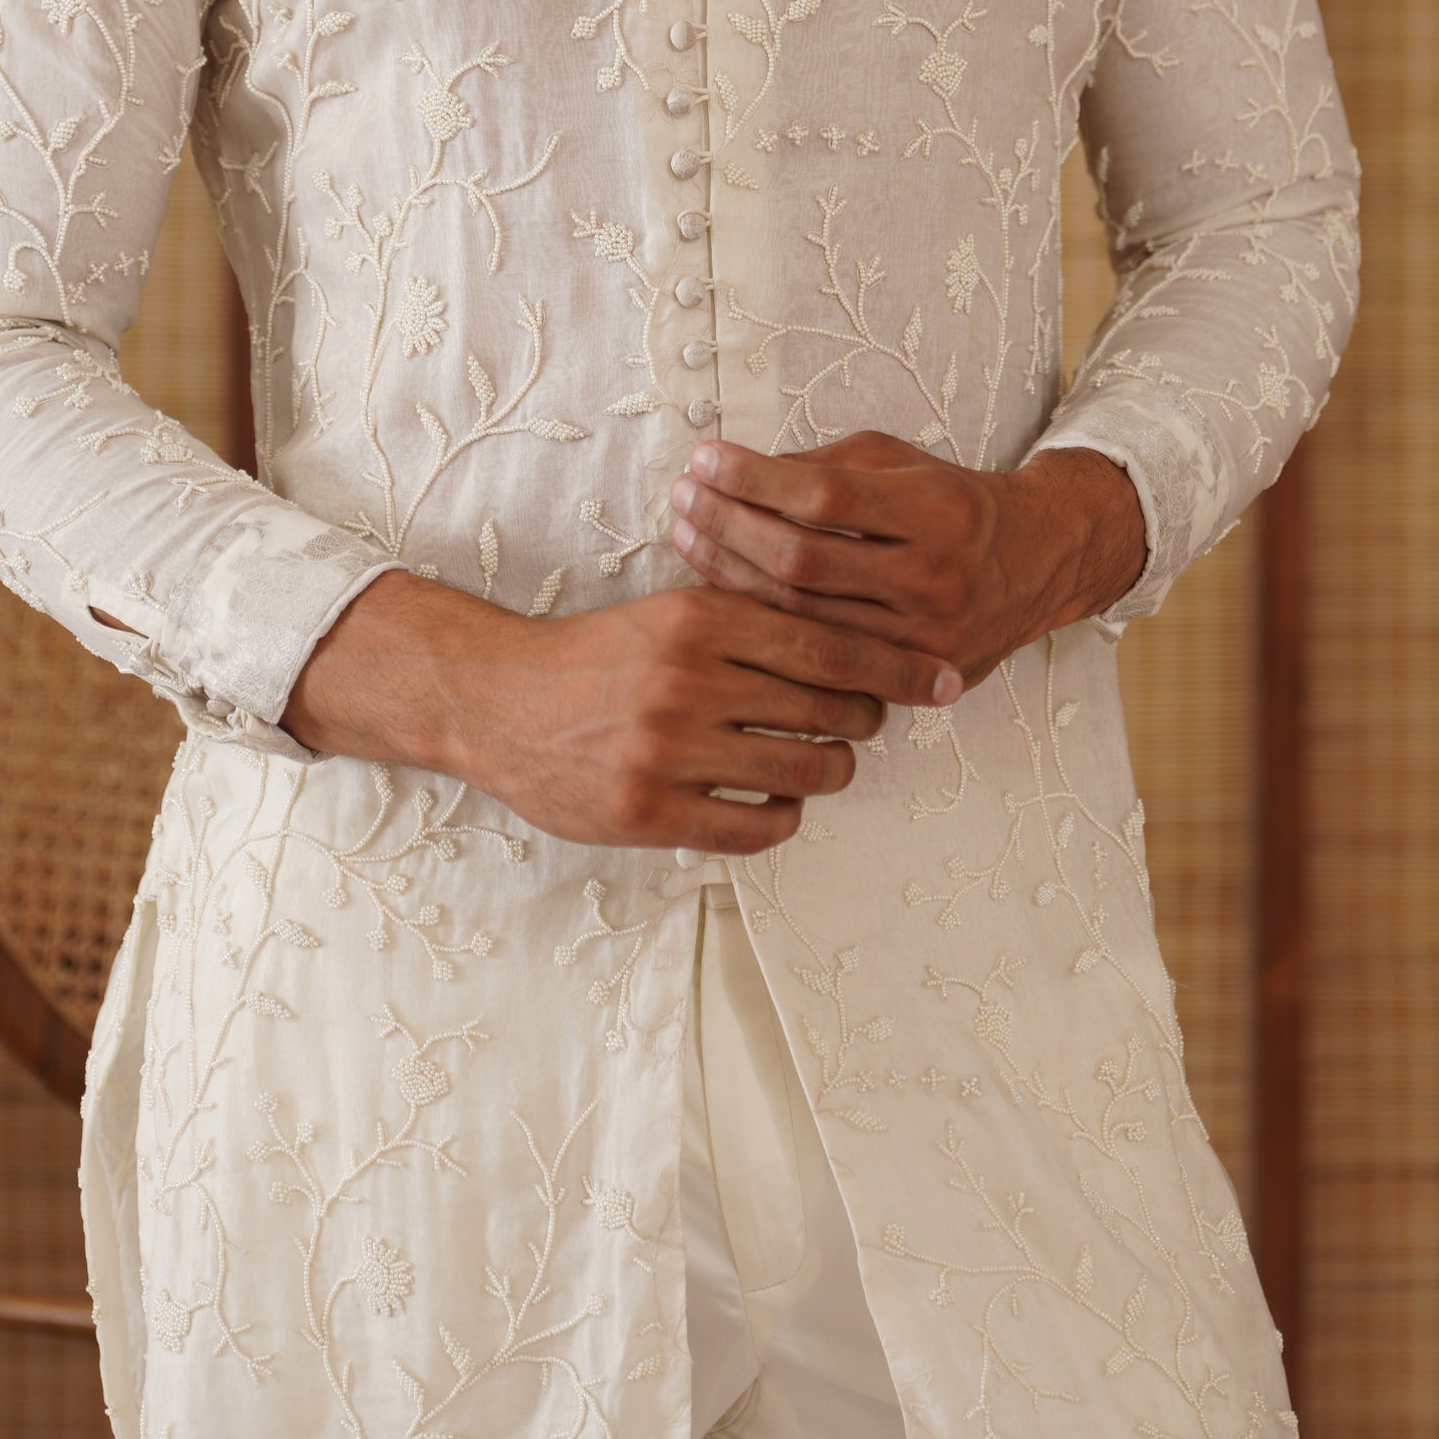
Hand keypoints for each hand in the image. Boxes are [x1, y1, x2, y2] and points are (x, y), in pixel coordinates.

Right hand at [281, 572, 958, 853]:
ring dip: (832, 770)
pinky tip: (774, 801)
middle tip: (870, 720)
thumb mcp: (670, 611)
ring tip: (824, 761)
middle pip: (830, 709)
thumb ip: (748, 619)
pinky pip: (757, 827)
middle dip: (868, 718)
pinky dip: (783, 817)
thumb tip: (849, 639)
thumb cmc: (598, 655)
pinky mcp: (649, 813)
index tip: (942, 678)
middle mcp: (688, 681)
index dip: (897, 666)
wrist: (497, 701)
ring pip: (805, 771)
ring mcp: (668, 751)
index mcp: (700, 618)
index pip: (829, 644)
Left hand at [666, 430, 1147, 687]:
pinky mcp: (911, 675)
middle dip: (729, 525)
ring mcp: (922, 635)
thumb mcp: (899, 461)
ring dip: (731, 573)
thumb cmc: (953, 501)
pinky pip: (818, 655)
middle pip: (803, 559)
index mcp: (934, 509)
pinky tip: (724, 590)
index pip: (825, 495)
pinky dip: (763, 622)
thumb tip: (734, 470)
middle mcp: (932, 576)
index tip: (705, 457)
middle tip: (682, 496)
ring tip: (686, 534)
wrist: (1037, 563)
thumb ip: (823, 464)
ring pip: (801, 615)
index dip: (754, 478)